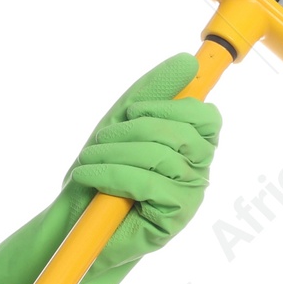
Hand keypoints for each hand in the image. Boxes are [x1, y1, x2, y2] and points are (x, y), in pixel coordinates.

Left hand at [63, 51, 222, 265]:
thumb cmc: (103, 169)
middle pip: (181, 132)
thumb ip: (154, 90)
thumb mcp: (122, 122)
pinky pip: (148, 184)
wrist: (77, 221)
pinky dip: (110, 174)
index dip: (168, 107)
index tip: (132, 111)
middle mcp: (198, 170)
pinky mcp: (173, 220)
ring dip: (113, 153)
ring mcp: (190, 197)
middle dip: (131, 129)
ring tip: (88, 161)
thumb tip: (188, 62)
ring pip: (161, 157)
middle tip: (100, 139)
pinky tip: (89, 176)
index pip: (205, 116)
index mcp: (193, 145)